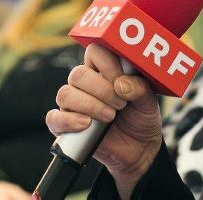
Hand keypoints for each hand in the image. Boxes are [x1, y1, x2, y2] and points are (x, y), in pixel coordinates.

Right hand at [46, 44, 162, 199]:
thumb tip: (122, 84)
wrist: (139, 150)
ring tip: (110, 117)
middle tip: (120, 104)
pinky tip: (86, 125)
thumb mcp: (149, 102)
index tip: (121, 81)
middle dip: (101, 90)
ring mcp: (73, 105)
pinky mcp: (65, 126)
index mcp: (103, 70)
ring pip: (65, 94)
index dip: (107, 64)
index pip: (94, 52)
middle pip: (78, 74)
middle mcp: (84, 84)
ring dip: (90, 105)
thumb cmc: (141, 119)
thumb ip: (140, 88)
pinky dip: (68, 121)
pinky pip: (53, 118)